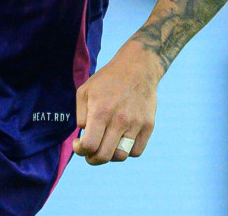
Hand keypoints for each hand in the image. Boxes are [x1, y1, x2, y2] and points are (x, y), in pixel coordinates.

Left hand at [72, 41, 160, 164]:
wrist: (138, 67)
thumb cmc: (107, 80)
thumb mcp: (85, 91)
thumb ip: (80, 115)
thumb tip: (84, 134)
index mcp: (101, 111)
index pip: (89, 145)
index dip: (80, 150)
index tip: (79, 144)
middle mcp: (119, 120)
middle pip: (104, 156)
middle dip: (92, 159)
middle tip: (90, 153)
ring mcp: (136, 124)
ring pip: (121, 156)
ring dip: (110, 156)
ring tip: (105, 147)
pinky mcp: (148, 125)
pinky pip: (136, 151)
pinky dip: (126, 151)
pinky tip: (120, 141)